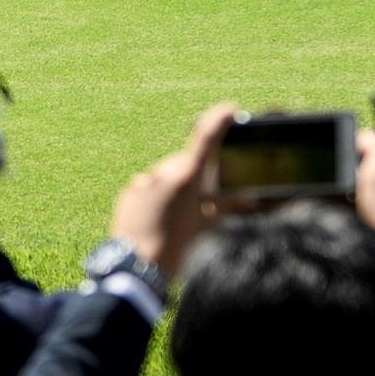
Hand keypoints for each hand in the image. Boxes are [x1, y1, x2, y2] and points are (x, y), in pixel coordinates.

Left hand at [110, 104, 235, 277]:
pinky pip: (148, 189)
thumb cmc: (179, 248)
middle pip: (186, 164)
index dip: (218, 121)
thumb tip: (246, 200)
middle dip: (195, 176)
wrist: (137, 266)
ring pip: (166, 177)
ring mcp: (143, 181)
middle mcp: (163, 172)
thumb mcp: (209, 227)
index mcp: (187, 176)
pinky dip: (156, 198)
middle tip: (201, 203)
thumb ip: (225, 207)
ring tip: (176, 220)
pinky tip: (158, 221)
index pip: (205, 138)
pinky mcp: (128, 192)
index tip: (228, 109)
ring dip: (175, 189)